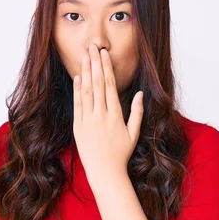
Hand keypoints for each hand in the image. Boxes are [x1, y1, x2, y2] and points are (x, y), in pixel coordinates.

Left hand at [73, 44, 143, 186]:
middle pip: (97, 83)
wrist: (104, 172)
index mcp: (116, 115)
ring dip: (86, 71)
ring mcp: (88, 120)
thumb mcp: (133, 133)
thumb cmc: (121, 154)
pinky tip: (78, 76)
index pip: (110, 85)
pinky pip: (77, 104)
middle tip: (93, 47)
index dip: (106, 68)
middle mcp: (101, 115)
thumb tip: (141, 94)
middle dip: (95, 63)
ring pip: (87, 91)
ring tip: (85, 56)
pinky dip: (77, 89)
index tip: (105, 54)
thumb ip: (137, 112)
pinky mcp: (78, 126)